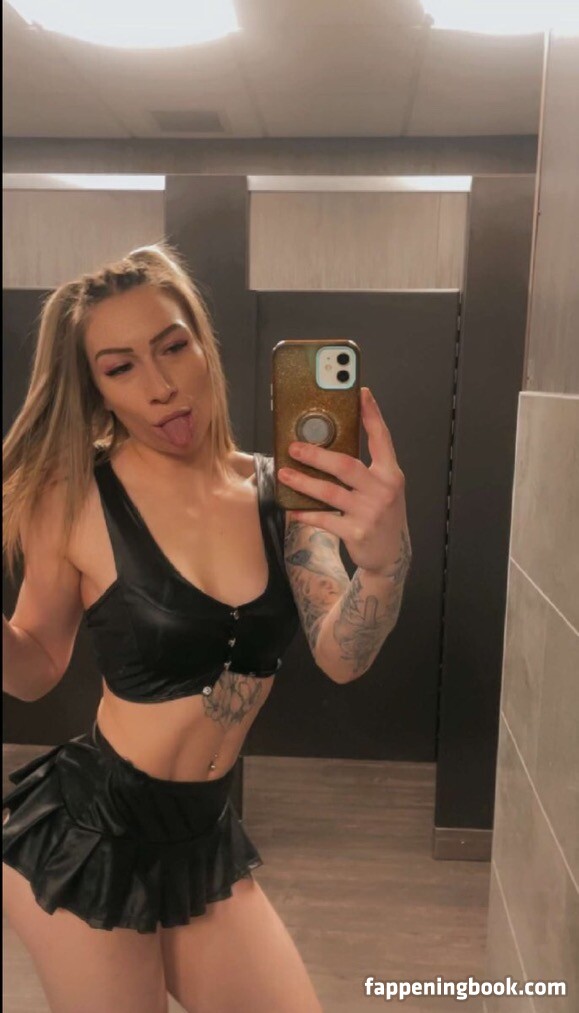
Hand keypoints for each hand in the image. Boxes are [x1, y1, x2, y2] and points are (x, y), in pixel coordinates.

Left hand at [277, 387, 411, 577]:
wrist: (390, 555)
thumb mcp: (383, 488)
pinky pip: (324, 518)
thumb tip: (331, 446)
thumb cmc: (381, 515)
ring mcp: (371, 512)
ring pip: (330, 491)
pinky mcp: (357, 532)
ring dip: (304, 482)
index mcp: (391, 473)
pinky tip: (292, 508)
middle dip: (316, 454)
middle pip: (346, 465)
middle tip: (294, 447)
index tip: (360, 393)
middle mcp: (383, 490)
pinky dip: (306, 513)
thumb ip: (367, 468)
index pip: (381, 438)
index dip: (371, 414)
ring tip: (285, 474)